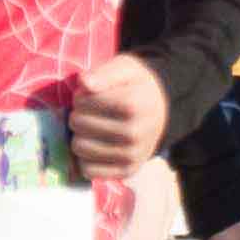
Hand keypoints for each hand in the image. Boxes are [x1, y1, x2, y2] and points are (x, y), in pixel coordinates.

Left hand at [66, 51, 168, 176]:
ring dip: (81, 136)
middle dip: (79, 115)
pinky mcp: (127, 171)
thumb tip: (84, 83)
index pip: (81, 102)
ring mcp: (131, 155)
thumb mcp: (125, 68)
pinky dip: (86, 158)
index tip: (92, 95)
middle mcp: (133, 133)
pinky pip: (88, 170)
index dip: (81, 96)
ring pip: (79, 148)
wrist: (162, 110)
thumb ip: (104, 73)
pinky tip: (96, 146)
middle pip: (77, 124)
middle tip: (92, 112)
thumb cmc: (137, 86)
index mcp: (131, 105)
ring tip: (93, 128)